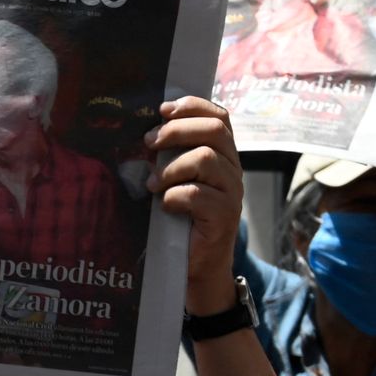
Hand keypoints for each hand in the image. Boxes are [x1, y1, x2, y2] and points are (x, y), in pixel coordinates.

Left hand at [154, 96, 245, 307]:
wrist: (196, 268)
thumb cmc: (180, 221)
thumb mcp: (175, 182)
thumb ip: (170, 157)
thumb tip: (143, 134)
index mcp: (223, 156)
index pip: (220, 116)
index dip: (193, 106)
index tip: (162, 109)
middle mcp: (232, 170)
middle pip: (215, 131)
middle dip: (177, 130)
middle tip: (149, 143)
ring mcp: (232, 194)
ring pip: (207, 159)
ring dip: (172, 167)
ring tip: (152, 184)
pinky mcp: (224, 218)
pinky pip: (198, 195)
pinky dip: (174, 196)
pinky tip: (163, 206)